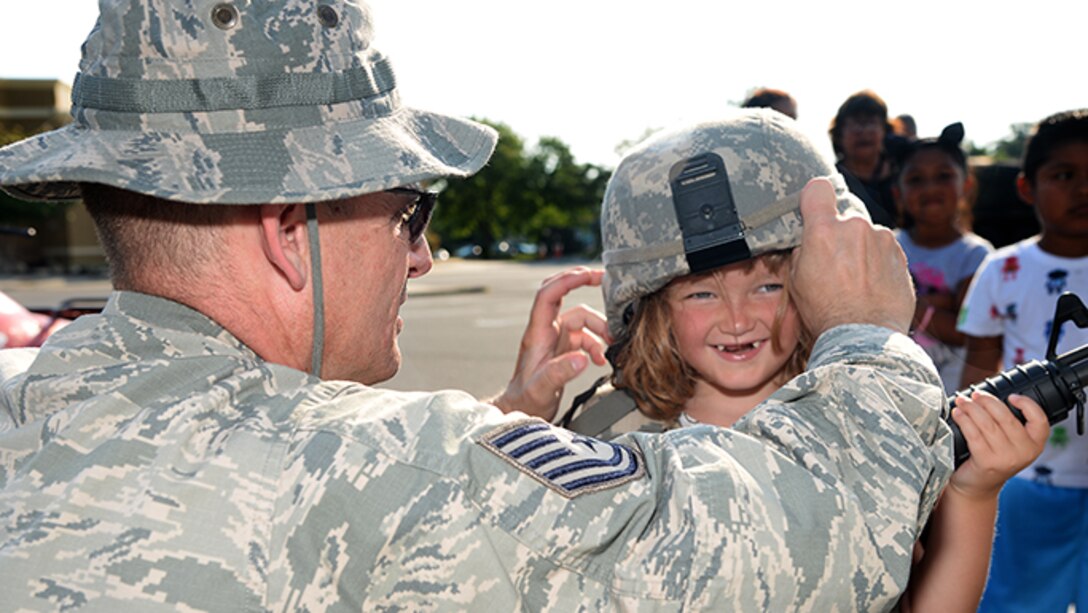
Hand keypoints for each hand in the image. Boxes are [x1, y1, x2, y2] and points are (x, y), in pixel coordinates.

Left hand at [491, 267, 609, 420]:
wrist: (521, 412)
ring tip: (612, 343)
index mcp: (537, 333)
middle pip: (562, 293)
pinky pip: (585, 336)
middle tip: (606, 280)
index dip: (568, 280)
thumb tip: (582, 358)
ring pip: (581, 318)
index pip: (549, 294)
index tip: (590, 275)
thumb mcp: (541, 390)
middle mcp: (546, 330)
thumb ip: (560, 373)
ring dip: (599, 327)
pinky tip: (601, 360)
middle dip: (583, 282)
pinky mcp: (563, 349)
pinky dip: (597, 344)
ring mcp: (555, 338)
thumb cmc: (525, 401)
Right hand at [790, 178, 914, 335]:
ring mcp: (882, 239)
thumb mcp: (797, 282)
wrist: (863, 338)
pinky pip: (884, 251)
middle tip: (835, 266)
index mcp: (823, 230)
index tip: (815, 209)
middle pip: (844, 218)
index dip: (814, 198)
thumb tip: (810, 243)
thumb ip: (803, 252)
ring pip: (866, 235)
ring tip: (856, 282)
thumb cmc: (826, 313)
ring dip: (861, 250)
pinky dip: (878, 263)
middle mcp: (855, 226)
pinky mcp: (900, 255)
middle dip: (840, 236)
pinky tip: (872, 287)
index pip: (818, 189)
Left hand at [948, 391, 1049, 498]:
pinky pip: (974, 434)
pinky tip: (957, 413)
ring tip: (961, 401)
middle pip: (1006, 417)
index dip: (1027, 405)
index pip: (1040, 420)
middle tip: (975, 395)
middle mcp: (1024, 452)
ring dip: (971, 408)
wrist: (976, 486)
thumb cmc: (990, 458)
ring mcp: (1006, 458)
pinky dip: (964, 420)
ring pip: (987, 424)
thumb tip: (987, 396)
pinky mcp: (987, 462)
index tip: (1011, 396)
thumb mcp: (1008, 443)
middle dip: (987, 401)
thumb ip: (1007, 424)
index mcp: (1034, 444)